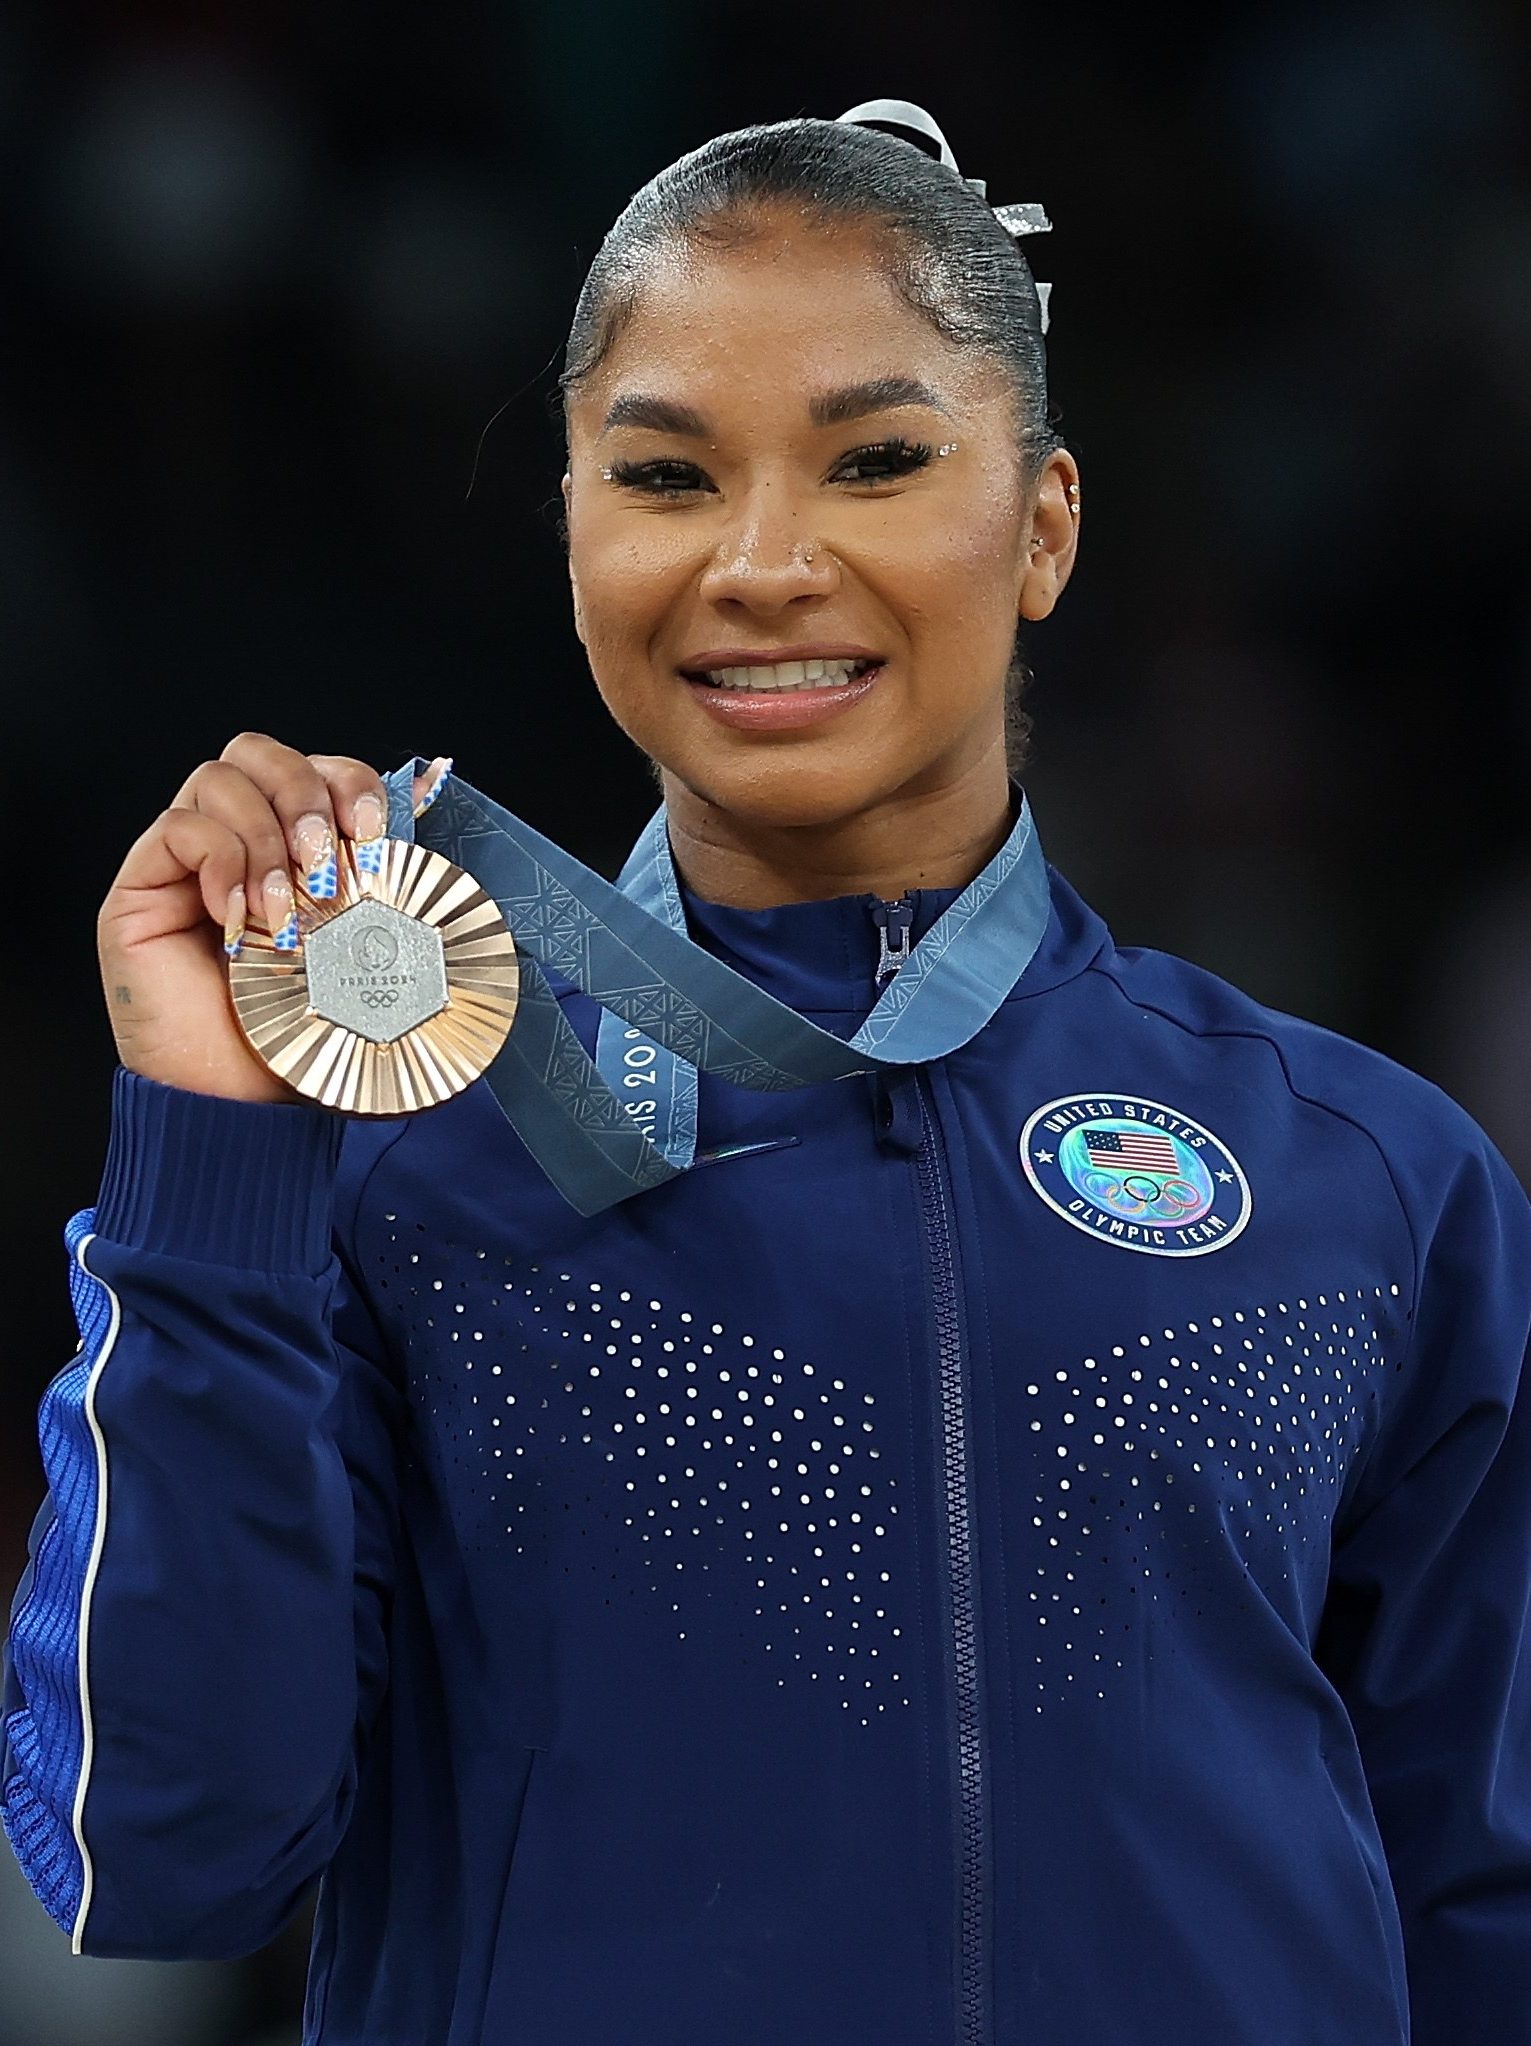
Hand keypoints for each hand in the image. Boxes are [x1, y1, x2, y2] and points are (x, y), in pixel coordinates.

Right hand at [98, 735, 446, 1102]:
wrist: (243, 1106)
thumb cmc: (301, 1038)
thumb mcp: (366, 954)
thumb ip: (387, 887)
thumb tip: (434, 813)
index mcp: (293, 852)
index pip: (313, 770)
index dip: (346, 781)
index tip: (372, 834)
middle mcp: (236, 845)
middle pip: (258, 752)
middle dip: (304, 792)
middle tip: (327, 863)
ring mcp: (184, 863)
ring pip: (218, 779)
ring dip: (267, 836)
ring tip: (285, 908)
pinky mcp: (141, 888)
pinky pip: (178, 826)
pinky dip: (221, 859)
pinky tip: (241, 916)